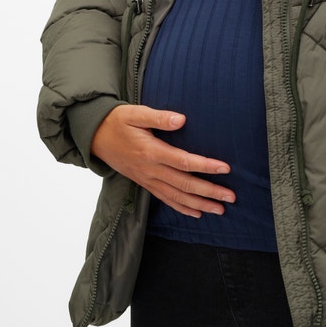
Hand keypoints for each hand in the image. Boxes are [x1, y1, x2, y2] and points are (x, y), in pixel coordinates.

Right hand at [91, 104, 234, 217]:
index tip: (225, 168)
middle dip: (209, 192)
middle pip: (184, 184)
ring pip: (177, 196)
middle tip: (231, 197)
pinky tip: (197, 213)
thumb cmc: (117, 121)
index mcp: (150, 151)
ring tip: (220, 209)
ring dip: (200, 204)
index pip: (183, 162)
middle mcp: (150, 170)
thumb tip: (181, 120)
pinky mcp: (145, 183)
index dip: (205, 166)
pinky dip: (182, 208)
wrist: (95, 137)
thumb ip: (159, 118)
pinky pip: (165, 199)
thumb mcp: (135, 113)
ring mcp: (147, 179)